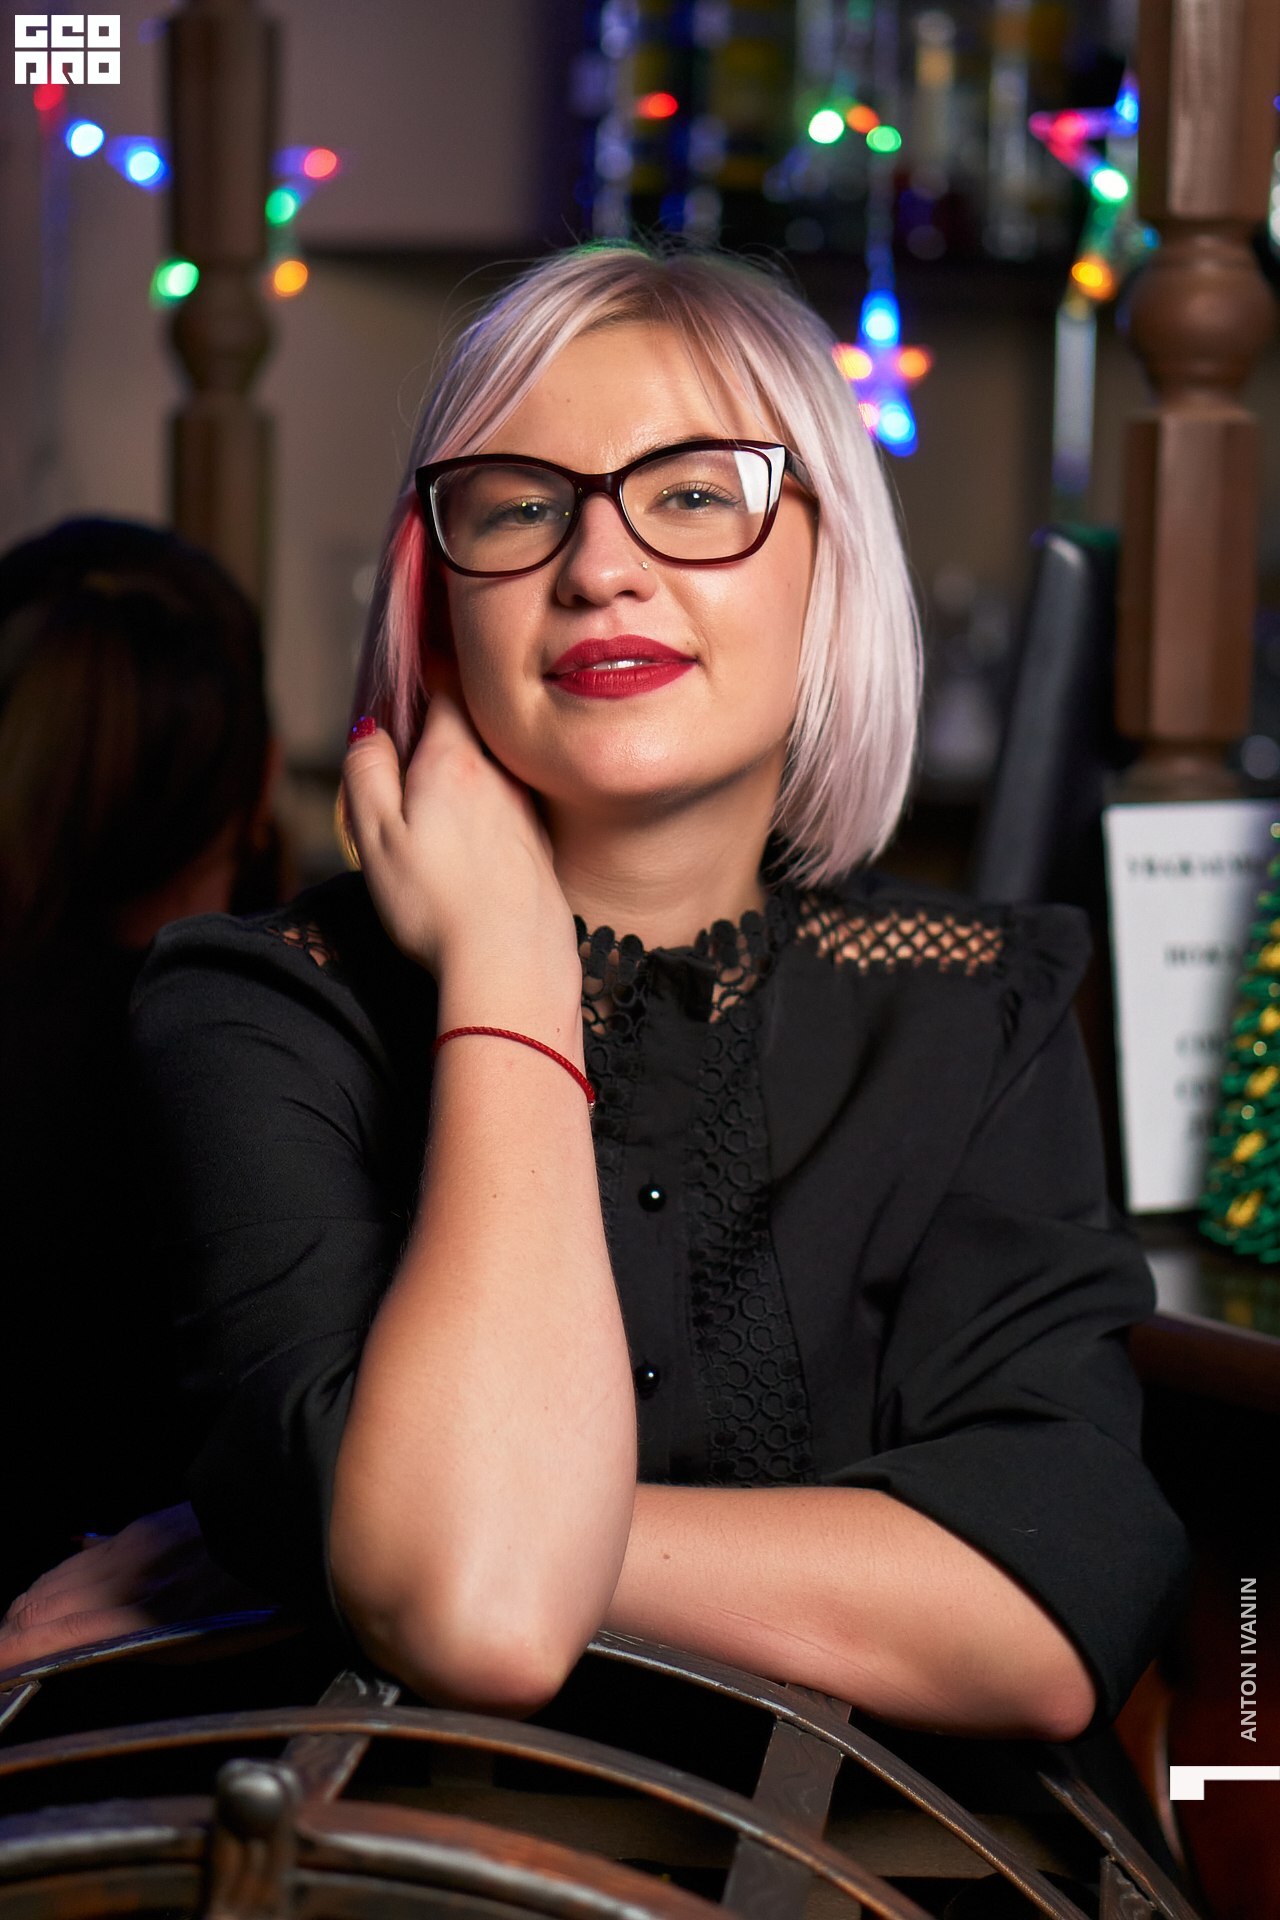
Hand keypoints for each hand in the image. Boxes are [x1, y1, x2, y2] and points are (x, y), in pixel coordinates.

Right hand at [0, 1503, 264, 1671]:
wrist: (290, 1521)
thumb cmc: (259, 1598)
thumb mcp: (201, 1644)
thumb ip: (140, 1645)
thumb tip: (90, 1645)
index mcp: (139, 1611)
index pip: (54, 1633)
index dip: (14, 1651)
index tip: (2, 1663)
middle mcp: (126, 1573)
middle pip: (41, 1602)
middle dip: (13, 1633)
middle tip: (7, 1655)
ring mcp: (133, 1545)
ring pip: (59, 1576)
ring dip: (30, 1608)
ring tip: (17, 1634)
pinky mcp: (145, 1527)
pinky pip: (85, 1556)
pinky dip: (58, 1580)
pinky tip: (50, 1592)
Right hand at [342, 695, 578, 983]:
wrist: (511, 964)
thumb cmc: (435, 903)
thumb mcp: (375, 835)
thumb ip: (366, 771)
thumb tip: (370, 729)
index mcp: (454, 759)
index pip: (447, 685)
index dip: (427, 670)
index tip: (413, 670)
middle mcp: (500, 775)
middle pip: (472, 726)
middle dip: (443, 723)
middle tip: (411, 741)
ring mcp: (528, 811)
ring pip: (494, 768)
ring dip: (467, 769)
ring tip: (434, 802)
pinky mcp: (542, 848)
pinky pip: (510, 807)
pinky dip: (489, 808)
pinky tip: (470, 845)